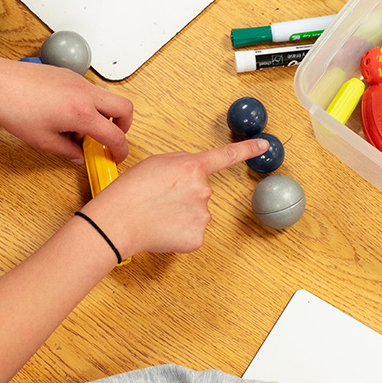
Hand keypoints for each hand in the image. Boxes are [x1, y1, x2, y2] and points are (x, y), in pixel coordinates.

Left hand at [0, 53, 132, 161]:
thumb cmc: (13, 108)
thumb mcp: (43, 140)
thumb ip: (67, 151)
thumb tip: (79, 155)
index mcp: (82, 112)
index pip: (115, 134)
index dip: (120, 150)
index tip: (116, 156)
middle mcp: (85, 93)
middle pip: (125, 108)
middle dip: (124, 126)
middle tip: (111, 139)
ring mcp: (78, 81)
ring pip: (107, 98)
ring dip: (103, 115)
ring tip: (80, 131)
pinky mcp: (69, 74)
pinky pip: (90, 91)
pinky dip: (89, 105)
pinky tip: (67, 116)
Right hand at [80, 138, 269, 256]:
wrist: (117, 222)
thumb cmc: (129, 191)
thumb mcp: (154, 163)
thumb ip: (181, 163)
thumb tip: (193, 172)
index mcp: (192, 167)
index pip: (226, 156)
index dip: (247, 149)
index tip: (263, 145)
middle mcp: (202, 189)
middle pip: (201, 191)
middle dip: (185, 195)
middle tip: (159, 198)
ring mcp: (202, 215)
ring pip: (197, 213)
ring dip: (181, 214)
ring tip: (156, 214)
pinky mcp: (196, 237)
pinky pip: (192, 232)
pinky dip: (179, 232)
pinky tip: (162, 229)